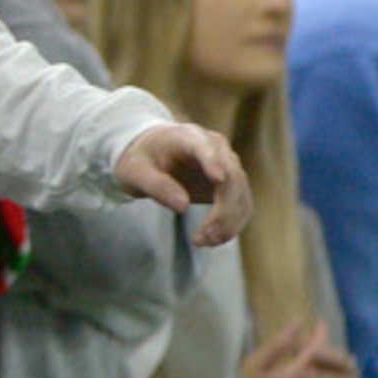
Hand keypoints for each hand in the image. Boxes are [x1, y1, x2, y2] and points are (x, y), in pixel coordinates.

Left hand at [112, 122, 249, 245]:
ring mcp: (228, 165)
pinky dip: (232, 225)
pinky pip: (242, 206)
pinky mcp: (232, 185)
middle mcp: (216, 147)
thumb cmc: (141, 160)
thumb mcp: (135, 171)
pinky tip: (212, 239)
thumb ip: (156, 185)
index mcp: (189, 136)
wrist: (151, 155)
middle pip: (232, 177)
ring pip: (241, 195)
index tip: (218, 178)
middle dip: (222, 211)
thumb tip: (182, 205)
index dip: (213, 161)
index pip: (206, 147)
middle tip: (200, 238)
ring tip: (201, 241)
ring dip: (228, 223)